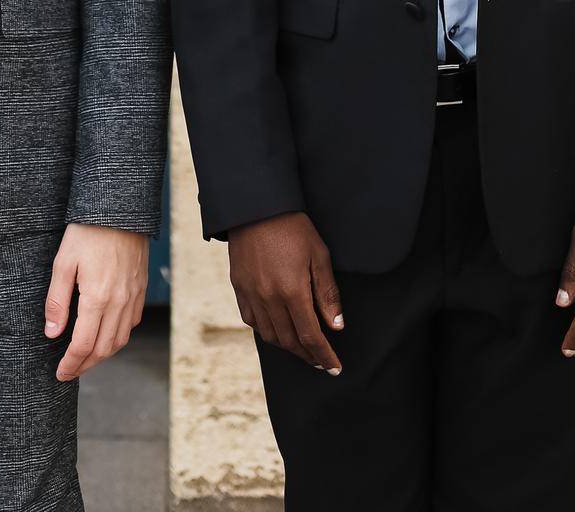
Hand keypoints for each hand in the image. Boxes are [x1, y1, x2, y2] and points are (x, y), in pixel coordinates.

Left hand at [44, 223, 148, 380]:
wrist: (120, 210)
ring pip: (120, 339)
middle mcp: (119, 302)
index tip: (60, 373)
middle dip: (85, 365)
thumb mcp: (63, 262)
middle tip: (70, 371)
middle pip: (104, 349)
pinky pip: (132, 323)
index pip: (84, 345)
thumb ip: (57, 300)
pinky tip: (106, 335)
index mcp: (97, 298)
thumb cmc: (88, 232)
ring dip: (102, 355)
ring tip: (86, 359)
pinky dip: (118, 337)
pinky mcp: (140, 289)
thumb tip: (52, 333)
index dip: (71, 364)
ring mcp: (133, 297)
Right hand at [228, 211, 343, 373]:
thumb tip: (335, 326)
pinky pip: (252, 320)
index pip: (311, 336)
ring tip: (302, 348)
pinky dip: (266, 331)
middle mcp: (270, 298)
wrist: (256, 207)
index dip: (324, 356)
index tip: (334, 367)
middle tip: (321, 361)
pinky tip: (277, 329)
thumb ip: (327, 294)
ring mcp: (251, 294)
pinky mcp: (239, 287)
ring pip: (270, 335)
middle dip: (308, 355)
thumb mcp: (319, 255)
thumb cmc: (293, 228)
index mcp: (293, 291)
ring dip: (288, 347)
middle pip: (290, 341)